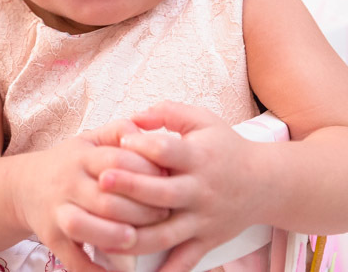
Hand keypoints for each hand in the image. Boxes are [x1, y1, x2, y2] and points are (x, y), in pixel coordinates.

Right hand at [20, 119, 169, 271]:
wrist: (23, 186)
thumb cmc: (67, 164)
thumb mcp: (88, 141)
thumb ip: (117, 132)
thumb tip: (143, 129)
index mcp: (81, 157)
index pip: (116, 161)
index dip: (146, 171)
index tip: (168, 180)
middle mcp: (68, 184)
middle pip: (105, 198)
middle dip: (138, 210)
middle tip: (163, 215)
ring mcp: (57, 212)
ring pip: (82, 226)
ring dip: (110, 235)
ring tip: (133, 238)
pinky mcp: (52, 238)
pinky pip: (72, 259)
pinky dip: (93, 271)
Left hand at [98, 102, 262, 271]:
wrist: (267, 184)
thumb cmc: (225, 147)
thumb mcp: (202, 121)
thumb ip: (167, 113)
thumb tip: (132, 117)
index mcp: (198, 158)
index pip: (168, 151)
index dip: (143, 145)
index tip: (118, 141)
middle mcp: (200, 191)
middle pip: (162, 193)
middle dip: (131, 187)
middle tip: (101, 181)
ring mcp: (203, 219)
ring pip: (166, 233)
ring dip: (134, 236)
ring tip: (103, 235)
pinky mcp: (207, 241)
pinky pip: (184, 260)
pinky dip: (164, 271)